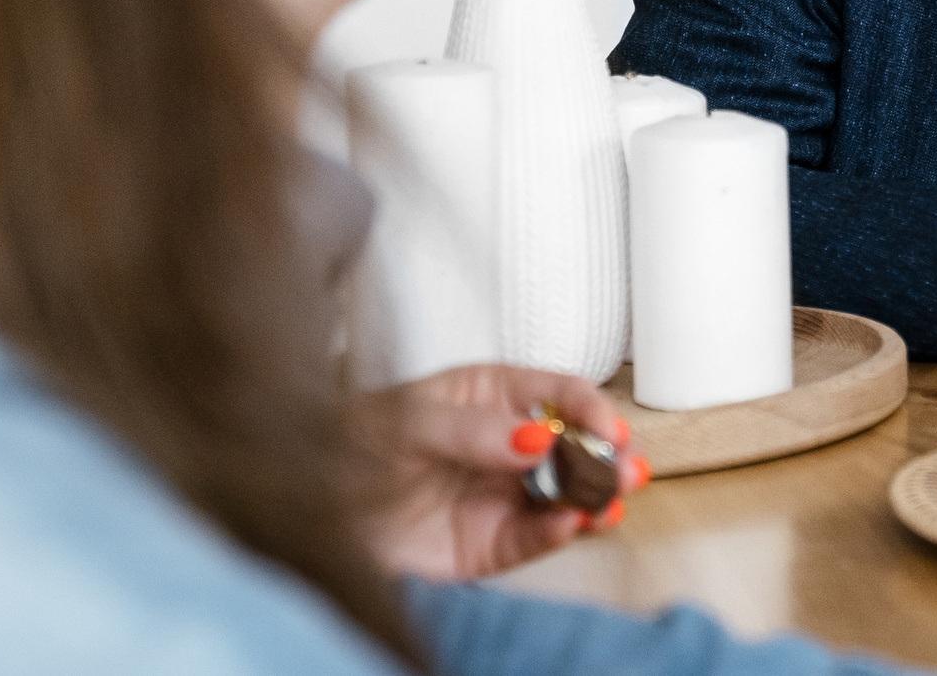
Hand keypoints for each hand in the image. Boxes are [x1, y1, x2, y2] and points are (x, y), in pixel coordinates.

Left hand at [349, 363, 648, 581]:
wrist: (310, 511)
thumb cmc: (352, 445)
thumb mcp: (408, 420)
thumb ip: (472, 429)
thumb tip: (537, 439)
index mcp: (491, 396)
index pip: (557, 393)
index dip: (589, 408)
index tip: (607, 428)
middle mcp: (506, 445)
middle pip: (574, 447)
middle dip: (606, 457)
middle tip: (625, 468)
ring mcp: (502, 495)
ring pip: (565, 495)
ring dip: (595, 498)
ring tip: (610, 501)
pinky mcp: (491, 544)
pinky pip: (534, 538)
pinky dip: (557, 533)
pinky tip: (570, 523)